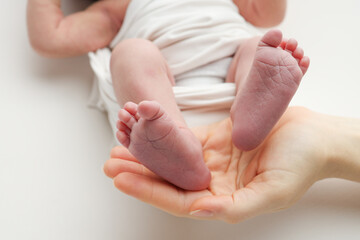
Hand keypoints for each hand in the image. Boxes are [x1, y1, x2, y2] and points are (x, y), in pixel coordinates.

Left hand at [103, 107, 327, 222]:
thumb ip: (236, 208)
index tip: (122, 178)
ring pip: (172, 158)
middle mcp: (214, 182)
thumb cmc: (301, 164)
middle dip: (138, 172)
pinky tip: (146, 130)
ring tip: (118, 146)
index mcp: (225, 201)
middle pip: (169, 180)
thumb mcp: (273, 192)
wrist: (314, 135)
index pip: (179, 200)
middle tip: (110, 163)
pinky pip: (184, 137)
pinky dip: (165, 134)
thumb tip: (200, 211)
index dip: (149, 191)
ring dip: (146, 153)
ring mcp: (213, 160)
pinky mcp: (215, 139)